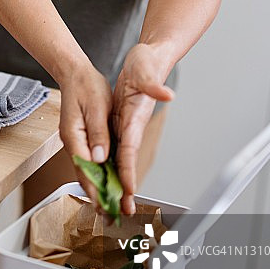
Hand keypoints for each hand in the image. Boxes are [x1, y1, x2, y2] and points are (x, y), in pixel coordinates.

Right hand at [59, 61, 112, 206]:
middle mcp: (74, 144)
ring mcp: (77, 144)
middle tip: (111, 215)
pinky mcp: (84, 141)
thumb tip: (100, 158)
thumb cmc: (85, 86)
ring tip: (111, 207)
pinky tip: (108, 185)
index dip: (96, 188)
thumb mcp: (96, 107)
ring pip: (88, 172)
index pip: (85, 169)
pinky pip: (91, 164)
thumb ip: (98, 134)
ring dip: (99, 190)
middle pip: (85, 176)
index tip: (106, 204)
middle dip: (98, 197)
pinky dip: (99, 176)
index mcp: (74, 137)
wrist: (75, 74)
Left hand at [111, 44, 174, 214]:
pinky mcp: (120, 124)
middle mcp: (131, 127)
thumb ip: (153, 84)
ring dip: (115, 181)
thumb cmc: (148, 64)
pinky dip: (108, 165)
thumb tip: (167, 94)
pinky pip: (113, 149)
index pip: (130, 150)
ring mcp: (125, 127)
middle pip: (125, 162)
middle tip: (122, 210)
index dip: (128, 171)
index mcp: (135, 119)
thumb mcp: (146, 70)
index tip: (127, 191)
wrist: (149, 58)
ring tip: (111, 203)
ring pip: (118, 160)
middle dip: (124, 187)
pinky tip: (102, 177)